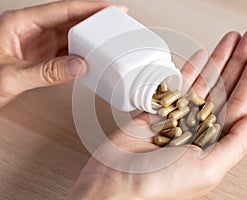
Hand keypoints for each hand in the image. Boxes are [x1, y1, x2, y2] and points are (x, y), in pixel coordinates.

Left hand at [0, 1, 127, 106]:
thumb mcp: (12, 76)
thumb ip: (47, 72)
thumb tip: (78, 65)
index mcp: (20, 23)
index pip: (62, 9)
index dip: (88, 7)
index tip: (109, 7)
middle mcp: (31, 30)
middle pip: (69, 19)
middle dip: (94, 20)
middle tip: (115, 22)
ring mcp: (38, 43)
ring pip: (70, 35)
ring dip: (89, 38)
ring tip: (108, 40)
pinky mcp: (42, 56)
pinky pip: (67, 51)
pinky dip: (81, 53)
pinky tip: (91, 57)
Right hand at [68, 30, 246, 198]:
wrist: (114, 184)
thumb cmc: (157, 186)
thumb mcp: (206, 170)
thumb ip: (235, 145)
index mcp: (213, 143)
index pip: (239, 106)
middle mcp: (198, 129)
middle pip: (224, 89)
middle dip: (237, 63)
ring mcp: (177, 118)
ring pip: (203, 83)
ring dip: (217, 61)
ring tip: (230, 41)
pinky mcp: (157, 111)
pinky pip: (176, 86)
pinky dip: (189, 70)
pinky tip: (201, 57)